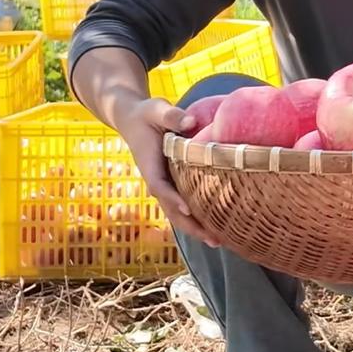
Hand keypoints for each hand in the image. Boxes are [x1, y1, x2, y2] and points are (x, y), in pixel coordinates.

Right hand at [111, 96, 219, 247]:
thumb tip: (191, 122)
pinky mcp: (171, 183)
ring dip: (196, 227)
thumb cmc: (147, 114)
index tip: (189, 209)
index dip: (174, 199)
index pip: (160, 186)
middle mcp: (156, 179)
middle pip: (172, 209)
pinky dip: (196, 216)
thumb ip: (171, 116)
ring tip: (219, 242)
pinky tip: (216, 226)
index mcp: (149, 165)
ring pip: (178, 212)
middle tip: (214, 240)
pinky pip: (183, 203)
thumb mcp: (156, 109)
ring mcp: (163, 184)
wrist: (133, 119)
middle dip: (191, 225)